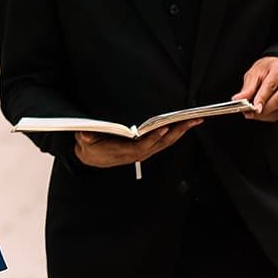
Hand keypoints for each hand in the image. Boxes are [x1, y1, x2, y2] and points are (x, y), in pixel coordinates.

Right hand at [73, 120, 202, 168]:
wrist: (91, 157)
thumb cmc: (90, 146)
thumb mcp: (84, 140)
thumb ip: (85, 137)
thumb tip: (84, 135)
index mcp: (123, 152)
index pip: (142, 146)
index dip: (153, 138)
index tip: (164, 129)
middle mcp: (137, 153)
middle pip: (161, 144)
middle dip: (177, 132)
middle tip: (191, 120)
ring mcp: (144, 152)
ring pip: (166, 143)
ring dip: (180, 132)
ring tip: (193, 120)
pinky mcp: (146, 148)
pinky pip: (164, 142)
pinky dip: (175, 133)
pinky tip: (182, 125)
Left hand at [234, 56, 277, 121]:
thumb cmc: (266, 69)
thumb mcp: (254, 73)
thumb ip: (247, 88)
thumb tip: (238, 99)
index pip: (271, 84)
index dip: (262, 97)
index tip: (254, 107)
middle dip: (265, 108)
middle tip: (251, 112)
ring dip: (267, 113)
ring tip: (253, 113)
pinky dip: (271, 115)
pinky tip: (262, 114)